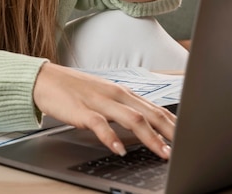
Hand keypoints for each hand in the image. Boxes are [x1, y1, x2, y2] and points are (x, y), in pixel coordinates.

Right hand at [33, 62, 175, 159]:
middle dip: (170, 131)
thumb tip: (144, 125)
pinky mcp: (82, 110)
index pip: (154, 107)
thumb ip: (122, 108)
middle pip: (148, 113)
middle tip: (185, 147)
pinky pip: (100, 125)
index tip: (187, 137)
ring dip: (150, 137)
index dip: (172, 123)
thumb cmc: (74, 89)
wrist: (45, 78)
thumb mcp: (103, 96)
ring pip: (131, 119)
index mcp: (121, 91)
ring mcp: (99, 101)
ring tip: (162, 152)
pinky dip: (111, 138)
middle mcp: (114, 94)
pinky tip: (119, 149)